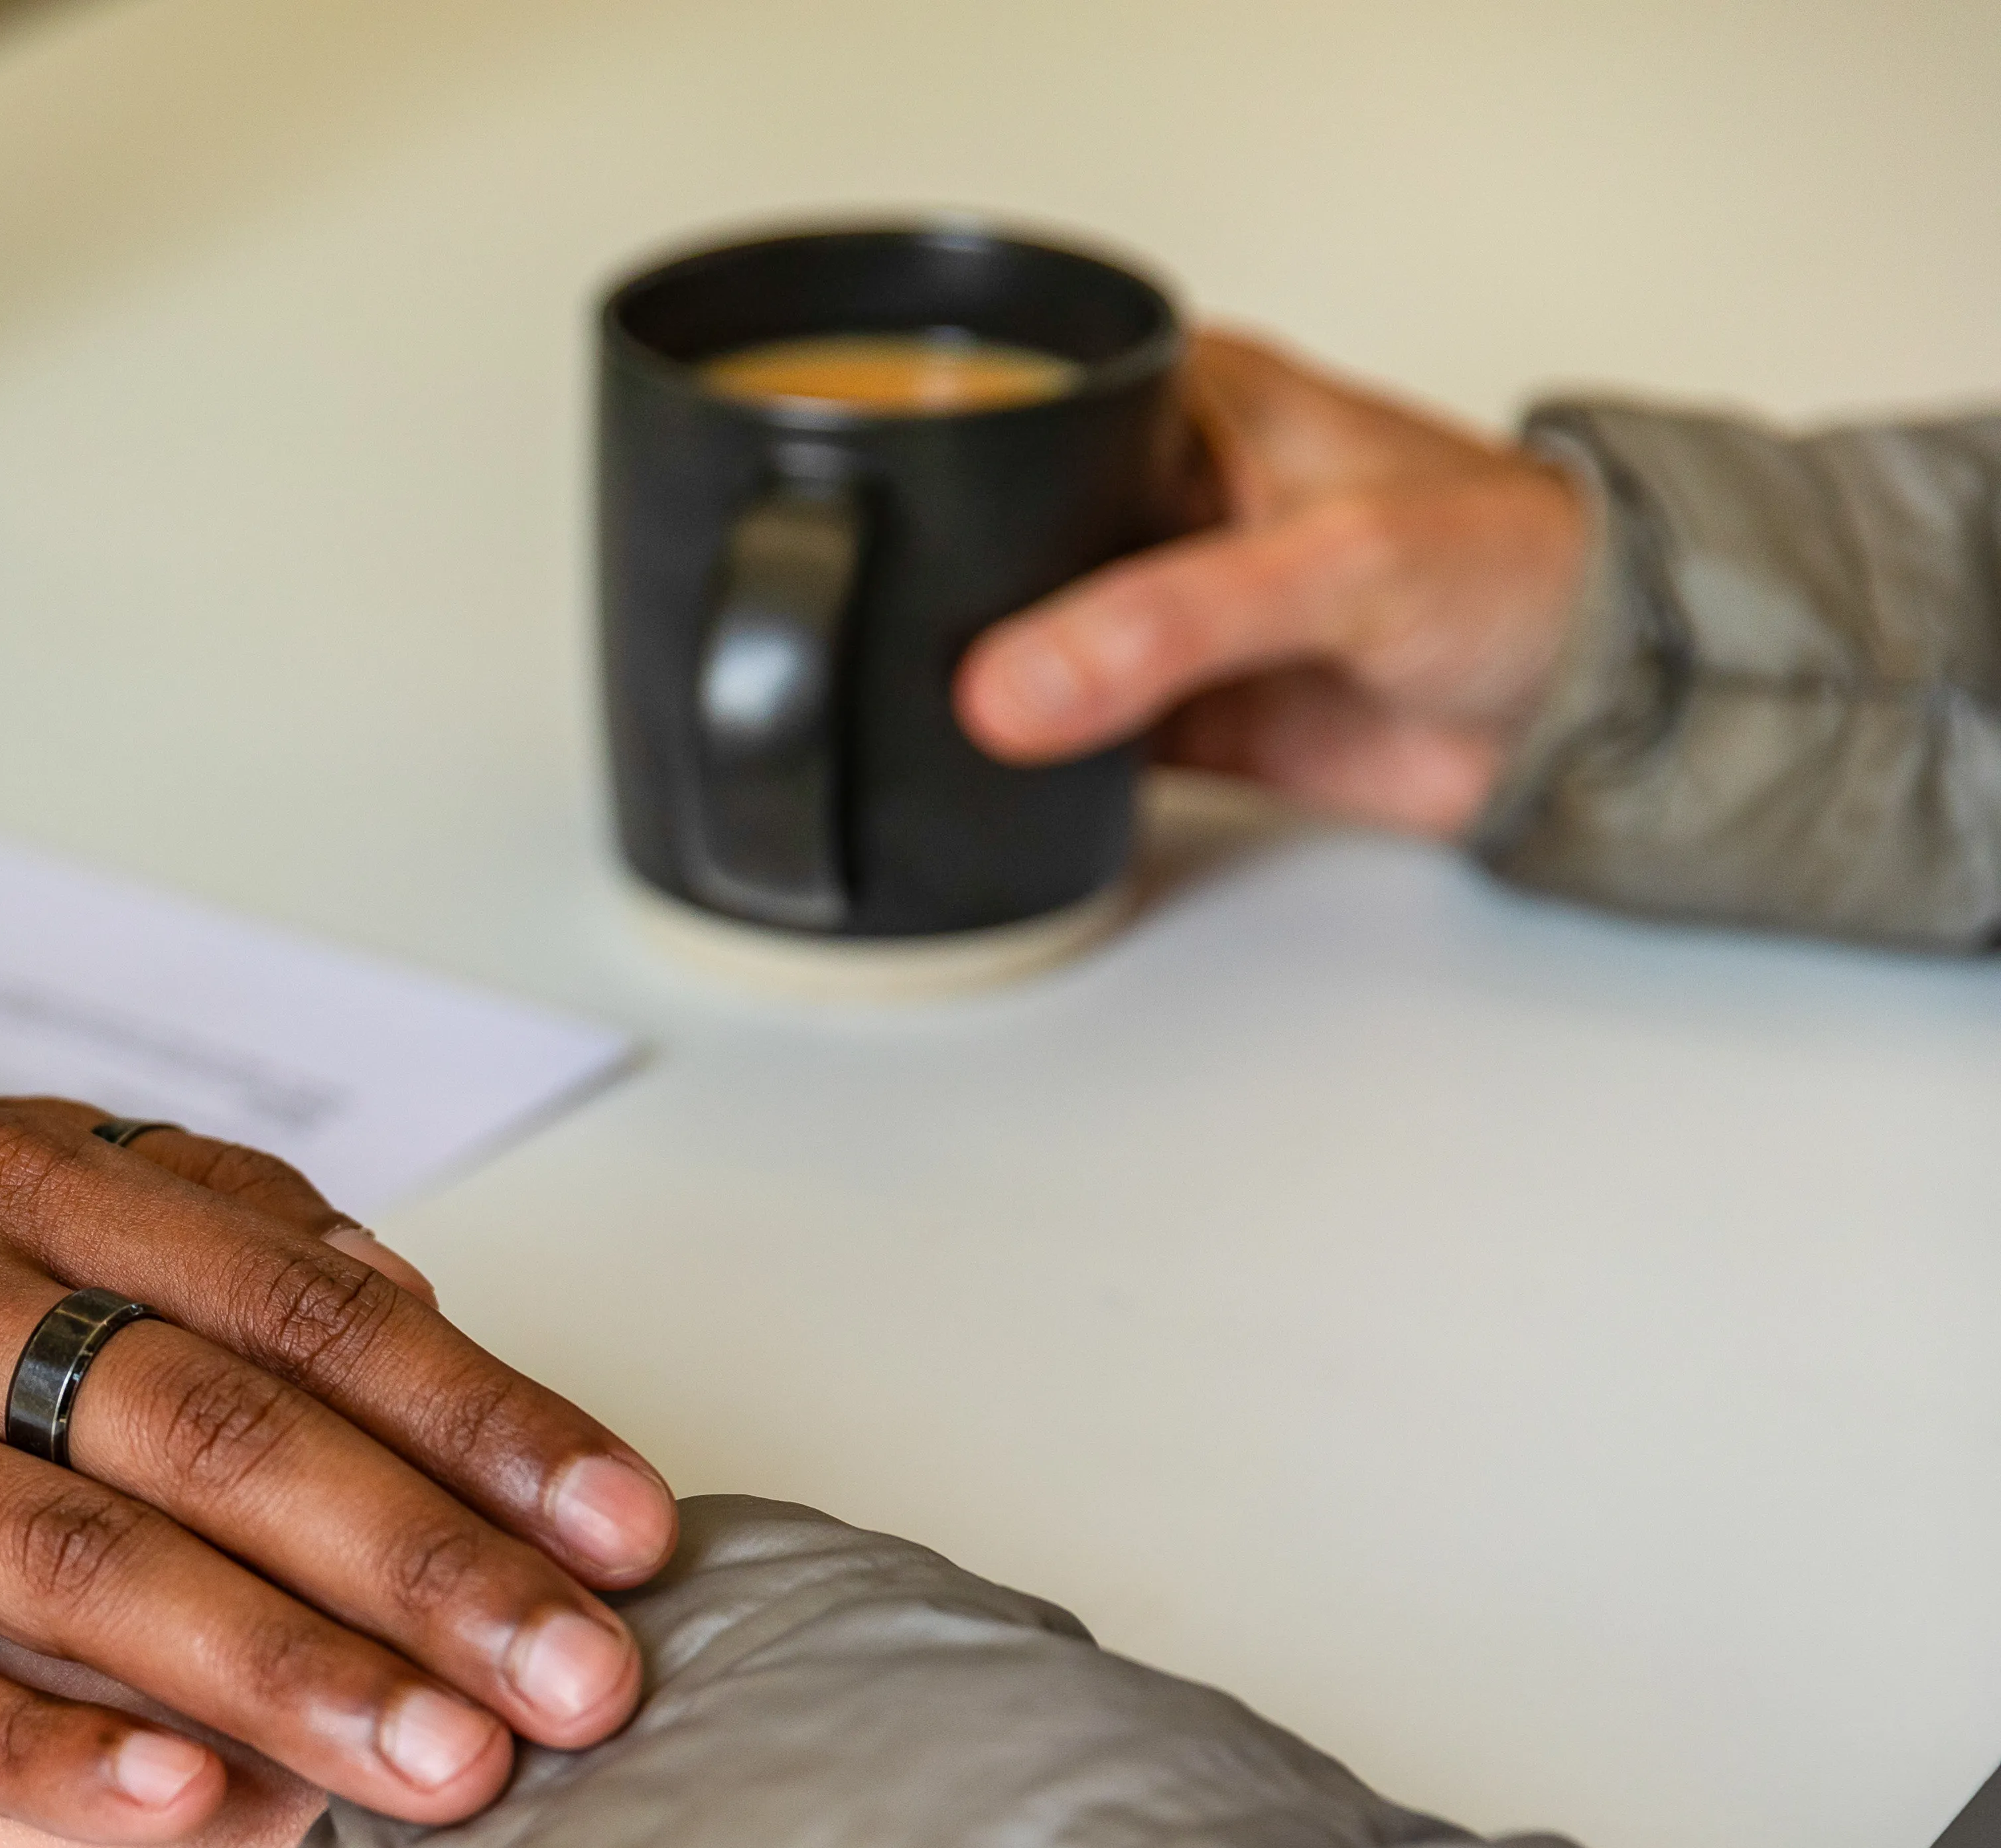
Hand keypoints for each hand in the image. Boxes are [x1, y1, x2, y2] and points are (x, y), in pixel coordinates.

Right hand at [0, 1082, 673, 1842]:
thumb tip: (386, 1284)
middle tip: (589, 1680)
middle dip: (427, 1563)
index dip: (479, 1416)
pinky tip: (175, 1808)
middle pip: (213, 1425)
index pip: (294, 1298)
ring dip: (279, 1672)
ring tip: (445, 1770)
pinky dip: (37, 1751)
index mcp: (2, 1178)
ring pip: (71, 1557)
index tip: (630, 1529)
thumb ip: (160, 1220)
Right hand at [957, 328, 1590, 833]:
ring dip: (998, 698)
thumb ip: (1168, 623)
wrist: (1606, 709)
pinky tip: (1011, 776)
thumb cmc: (1524, 570)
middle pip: (1007, 547)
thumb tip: (1011, 687)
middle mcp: (1164, 503)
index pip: (1030, 420)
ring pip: (1028, 654)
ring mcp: (1166, 618)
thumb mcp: (1338, 564)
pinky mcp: (1179, 718)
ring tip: (956, 724)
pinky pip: (1068, 749)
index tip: (906, 546)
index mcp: (1191, 405)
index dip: (959, 478)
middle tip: (922, 657)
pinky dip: (1037, 769)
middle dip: (967, 607)